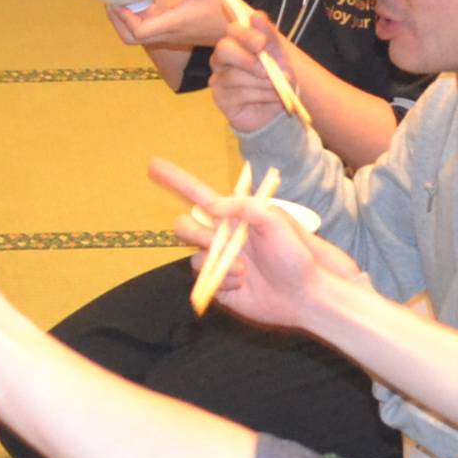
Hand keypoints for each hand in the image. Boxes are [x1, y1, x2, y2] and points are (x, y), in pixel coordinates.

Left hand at [103, 0, 234, 49]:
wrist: (235, 26)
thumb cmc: (220, 7)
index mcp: (172, 25)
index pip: (139, 32)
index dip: (123, 19)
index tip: (116, 3)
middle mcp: (167, 34)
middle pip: (132, 39)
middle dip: (118, 23)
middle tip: (111, 4)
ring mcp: (169, 35)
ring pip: (139, 36)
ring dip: (126, 21)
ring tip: (119, 1)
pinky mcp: (172, 33)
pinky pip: (148, 30)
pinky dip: (138, 19)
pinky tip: (139, 1)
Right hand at [156, 157, 354, 332]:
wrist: (306, 293)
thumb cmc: (295, 253)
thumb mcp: (275, 221)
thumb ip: (242, 207)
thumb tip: (209, 208)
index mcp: (233, 215)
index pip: (196, 193)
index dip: (174, 179)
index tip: (151, 164)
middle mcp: (222, 237)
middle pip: (185, 227)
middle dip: (194, 234)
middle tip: (214, 241)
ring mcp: (218, 262)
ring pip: (192, 257)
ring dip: (215, 262)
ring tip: (244, 270)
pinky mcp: (219, 287)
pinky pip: (203, 281)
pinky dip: (222, 282)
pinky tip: (243, 283)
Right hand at [205, 13, 299, 133]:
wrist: (278, 107)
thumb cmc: (276, 77)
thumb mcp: (279, 55)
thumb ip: (269, 35)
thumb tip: (256, 16)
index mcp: (236, 42)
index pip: (233, 30)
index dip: (246, 34)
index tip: (261, 43)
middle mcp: (222, 57)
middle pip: (224, 48)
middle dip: (247, 58)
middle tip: (266, 69)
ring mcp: (218, 78)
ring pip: (236, 75)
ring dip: (263, 82)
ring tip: (278, 87)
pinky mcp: (220, 98)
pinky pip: (239, 93)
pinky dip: (261, 94)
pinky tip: (272, 97)